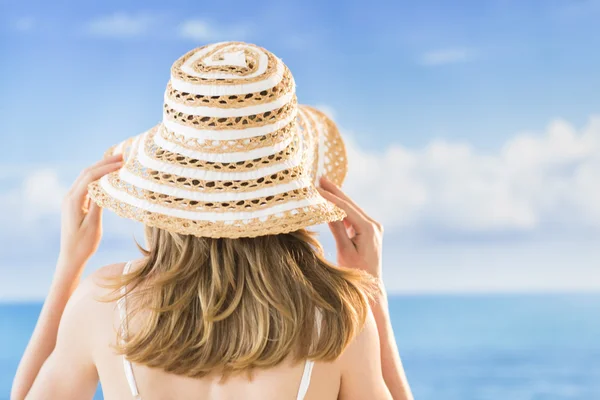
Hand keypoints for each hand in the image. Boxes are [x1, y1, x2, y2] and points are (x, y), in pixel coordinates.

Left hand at [56, 154, 122, 281]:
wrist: (71, 256)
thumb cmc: (84, 244)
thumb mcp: (94, 224)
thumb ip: (98, 203)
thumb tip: (105, 184)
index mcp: (73, 200)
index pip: (90, 176)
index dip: (107, 167)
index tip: (123, 163)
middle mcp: (70, 196)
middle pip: (87, 172)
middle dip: (104, 162)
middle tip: (122, 156)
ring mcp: (71, 199)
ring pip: (86, 177)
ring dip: (101, 168)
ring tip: (118, 161)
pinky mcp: (75, 203)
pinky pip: (87, 185)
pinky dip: (98, 177)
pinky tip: (109, 175)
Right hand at [317, 176, 383, 280]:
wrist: (371, 287)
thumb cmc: (356, 272)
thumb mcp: (344, 250)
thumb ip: (337, 229)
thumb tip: (326, 210)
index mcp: (369, 229)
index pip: (346, 208)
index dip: (330, 197)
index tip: (316, 188)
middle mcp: (373, 225)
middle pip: (350, 204)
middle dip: (335, 191)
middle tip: (320, 178)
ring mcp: (372, 227)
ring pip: (351, 209)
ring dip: (337, 198)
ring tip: (323, 186)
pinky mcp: (369, 231)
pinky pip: (353, 217)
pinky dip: (341, 210)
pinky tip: (330, 202)